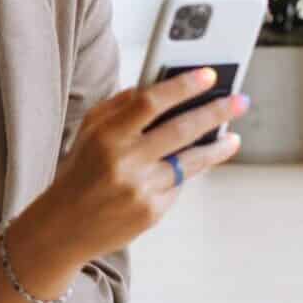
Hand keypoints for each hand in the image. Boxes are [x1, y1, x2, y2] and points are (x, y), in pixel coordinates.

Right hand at [31, 67, 249, 266]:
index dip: (182, 86)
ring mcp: (141, 189)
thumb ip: (121, 105)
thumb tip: (160, 86)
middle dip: (216, 112)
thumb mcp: (89, 131)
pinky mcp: (152, 212)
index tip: (208, 75)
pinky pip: (179, 185)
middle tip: (239, 101)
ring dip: (217, 147)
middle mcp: (125, 161)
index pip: (150, 102)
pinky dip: (186, 172)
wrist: (64, 227)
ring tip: (232, 137)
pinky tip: (193, 165)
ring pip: (190, 161)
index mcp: (106, 135)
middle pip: (181, 129)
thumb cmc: (80, 171)